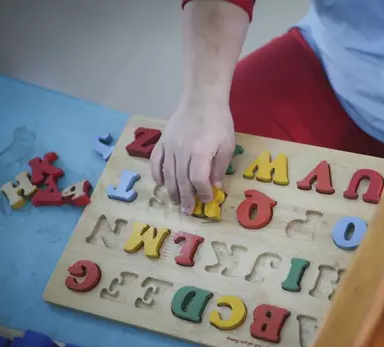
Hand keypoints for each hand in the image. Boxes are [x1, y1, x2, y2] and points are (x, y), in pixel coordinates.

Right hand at [150, 99, 235, 213]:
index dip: (203, 192)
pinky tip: (160, 184)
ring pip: (168, 174)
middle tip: (187, 211)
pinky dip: (156, 174)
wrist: (201, 99)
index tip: (207, 200)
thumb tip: (215, 186)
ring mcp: (170, 147)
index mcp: (200, 152)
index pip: (198, 179)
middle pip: (182, 181)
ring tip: (175, 202)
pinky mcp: (163, 141)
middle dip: (185, 198)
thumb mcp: (227, 144)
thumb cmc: (218, 121)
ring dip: (171, 191)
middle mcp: (182, 152)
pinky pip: (156, 161)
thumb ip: (220, 166)